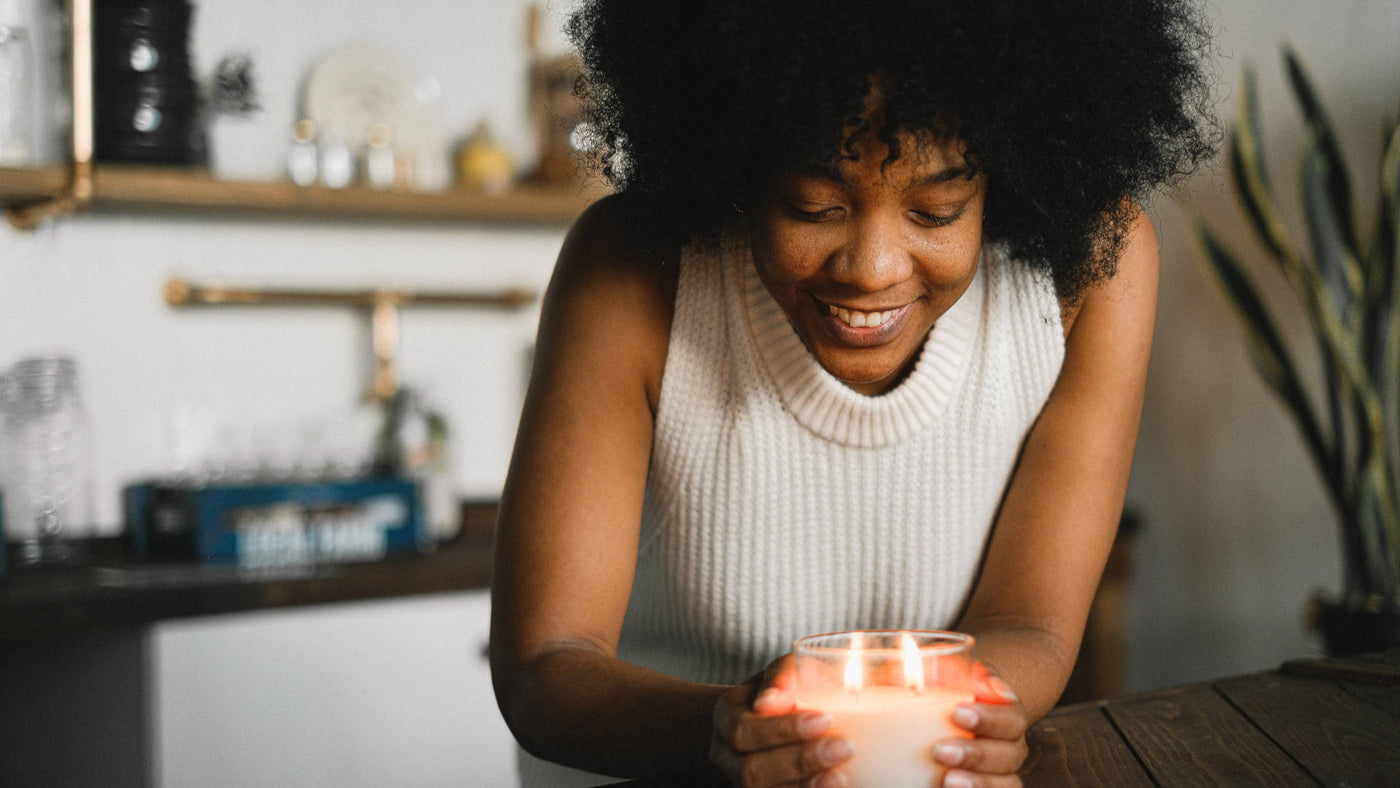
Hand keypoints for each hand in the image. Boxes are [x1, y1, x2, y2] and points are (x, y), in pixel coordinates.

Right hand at [709, 654, 853, 786]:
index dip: (782, 730)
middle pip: (750, 771)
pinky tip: (834, 786)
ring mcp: (739, 782)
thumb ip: (784, 675)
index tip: (825, 718)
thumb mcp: (786, 672)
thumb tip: (772, 699)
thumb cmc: (788, 690)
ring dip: (804, 787)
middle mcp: (726, 754)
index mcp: (727, 716)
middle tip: (844, 747)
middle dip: (799, 761)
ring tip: (841, 775)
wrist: (779, 720)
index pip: (743, 730)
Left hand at [931, 663, 1028, 787]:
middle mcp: (1010, 743)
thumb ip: (931, 672)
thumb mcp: (937, 677)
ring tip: (948, 780)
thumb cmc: (943, 696)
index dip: (988, 716)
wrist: (951, 719)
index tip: (957, 711)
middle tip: (940, 750)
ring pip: (1006, 782)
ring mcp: (1002, 771)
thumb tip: (916, 667)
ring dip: (979, 783)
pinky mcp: (991, 786)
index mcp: (1005, 712)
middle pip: (1007, 753)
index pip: (1008, 714)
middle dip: (975, 753)